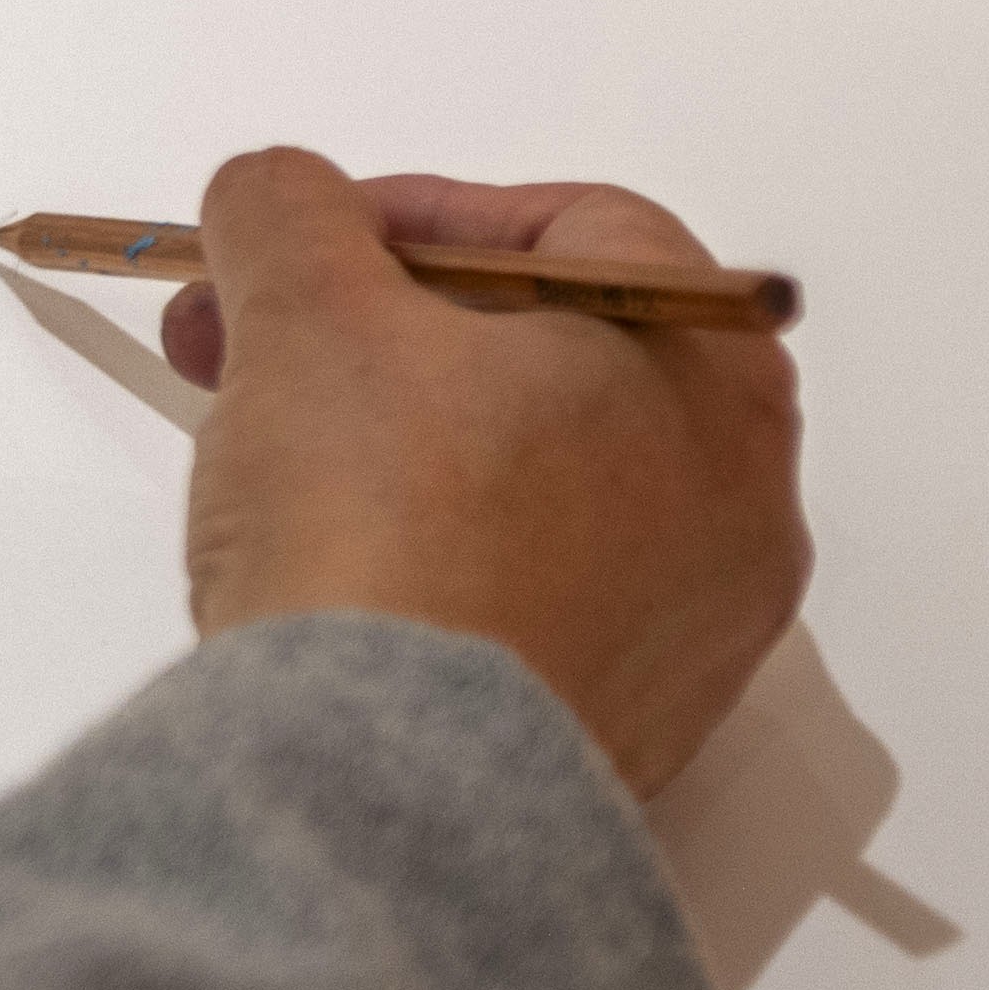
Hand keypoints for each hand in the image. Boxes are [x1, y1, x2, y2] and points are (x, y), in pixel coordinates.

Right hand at [161, 148, 809, 798]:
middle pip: (543, 356)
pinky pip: (529, 600)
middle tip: (249, 343)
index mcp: (710, 366)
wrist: (389, 789)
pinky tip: (334, 573)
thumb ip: (287, 211)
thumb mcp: (304, 308)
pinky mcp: (629, 728)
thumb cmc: (384, 528)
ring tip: (269, 459)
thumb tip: (282, 199)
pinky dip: (435, 560)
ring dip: (396, 444)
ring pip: (532, 481)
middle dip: (375, 334)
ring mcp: (695, 626)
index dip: (407, 215)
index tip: (298, 247)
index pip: (563, 229)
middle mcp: (740, 495)